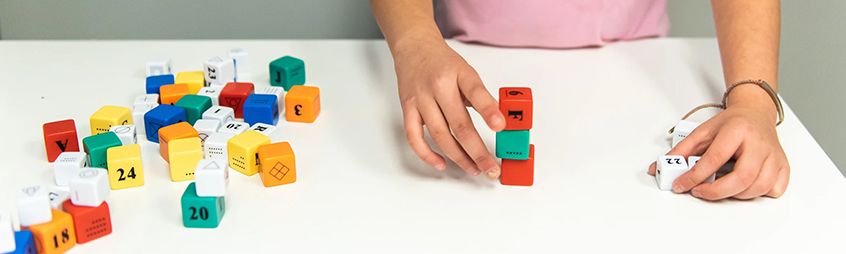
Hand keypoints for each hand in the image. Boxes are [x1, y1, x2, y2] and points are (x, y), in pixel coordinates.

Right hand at [392, 38, 504, 177]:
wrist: (414, 47)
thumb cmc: (442, 62)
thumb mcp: (467, 72)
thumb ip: (480, 96)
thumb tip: (498, 123)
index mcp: (458, 74)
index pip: (475, 92)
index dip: (488, 111)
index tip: (501, 127)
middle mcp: (438, 87)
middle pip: (459, 125)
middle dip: (478, 151)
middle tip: (491, 168)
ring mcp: (420, 99)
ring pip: (440, 136)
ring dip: (459, 157)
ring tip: (474, 169)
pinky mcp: (407, 109)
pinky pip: (414, 137)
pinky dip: (427, 154)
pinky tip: (441, 164)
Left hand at [649, 85, 789, 199]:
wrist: (756, 113)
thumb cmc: (731, 123)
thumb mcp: (702, 131)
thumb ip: (681, 151)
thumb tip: (658, 169)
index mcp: (737, 130)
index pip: (715, 158)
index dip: (695, 176)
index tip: (681, 185)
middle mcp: (759, 143)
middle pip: (741, 178)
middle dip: (716, 192)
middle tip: (699, 191)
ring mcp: (774, 155)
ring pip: (757, 188)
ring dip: (734, 194)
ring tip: (721, 186)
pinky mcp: (784, 166)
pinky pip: (773, 190)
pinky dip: (757, 193)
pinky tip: (744, 185)